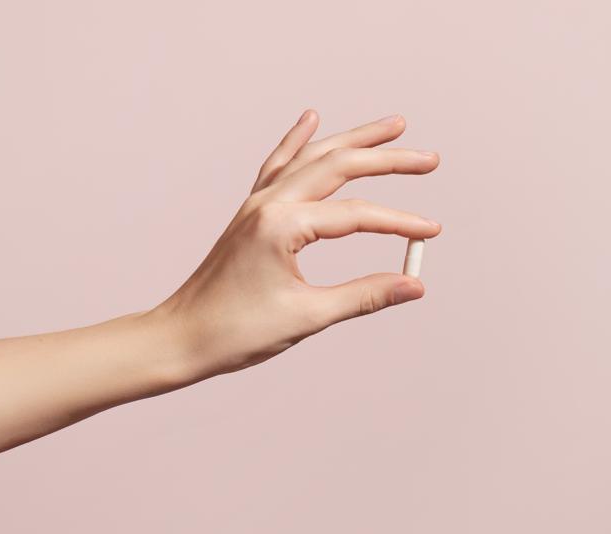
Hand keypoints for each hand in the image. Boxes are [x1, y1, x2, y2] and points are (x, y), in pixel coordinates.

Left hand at [151, 110, 441, 382]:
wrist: (180, 338)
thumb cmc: (236, 332)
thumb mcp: (307, 316)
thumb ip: (364, 296)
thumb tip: (414, 284)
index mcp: (281, 225)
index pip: (356, 216)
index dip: (399, 224)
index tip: (431, 234)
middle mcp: (268, 203)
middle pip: (339, 166)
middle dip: (387, 158)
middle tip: (429, 158)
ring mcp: (257, 204)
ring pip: (313, 157)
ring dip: (353, 140)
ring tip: (391, 126)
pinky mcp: (251, 213)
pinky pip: (279, 164)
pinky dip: (298, 142)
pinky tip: (311, 119)